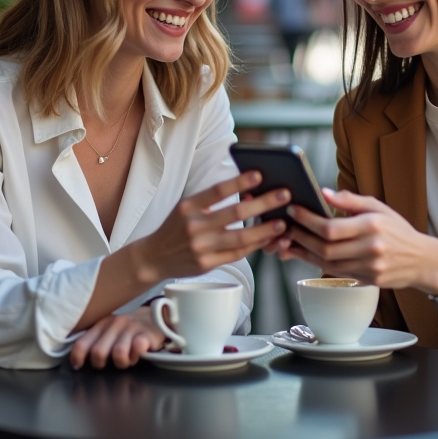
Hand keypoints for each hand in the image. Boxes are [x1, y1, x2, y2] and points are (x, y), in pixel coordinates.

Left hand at [69, 307, 165, 369]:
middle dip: (101, 364)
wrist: (154, 318)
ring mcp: (131, 328)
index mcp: (101, 324)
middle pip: (98, 352)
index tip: (78, 366)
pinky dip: (136, 356)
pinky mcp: (146, 334)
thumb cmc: (127, 330)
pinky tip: (137, 355)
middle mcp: (115, 324)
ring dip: (121, 363)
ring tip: (126, 360)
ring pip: (118, 354)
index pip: (82, 343)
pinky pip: (137, 349)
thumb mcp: (108, 331)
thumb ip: (93, 341)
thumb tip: (76, 361)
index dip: (77, 358)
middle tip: (109, 363)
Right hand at [136, 170, 289, 281]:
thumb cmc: (176, 228)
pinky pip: (236, 254)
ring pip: (241, 237)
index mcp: (188, 206)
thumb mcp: (186, 207)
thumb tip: (248, 194)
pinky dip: (254, 245)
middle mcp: (194, 226)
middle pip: (235, 213)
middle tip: (284, 195)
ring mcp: (201, 247)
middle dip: (264, 203)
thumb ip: (211, 201)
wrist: (154, 257)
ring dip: (265, 229)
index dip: (239, 182)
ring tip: (282, 222)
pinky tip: (267, 238)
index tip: (259, 174)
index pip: (217, 190)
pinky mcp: (207, 264)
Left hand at [281, 188, 437, 292]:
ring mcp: (369, 267)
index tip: (293, 210)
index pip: (331, 227)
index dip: (307, 220)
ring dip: (304, 253)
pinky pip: (336, 272)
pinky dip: (317, 263)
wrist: (422, 260)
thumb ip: (350, 200)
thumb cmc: (398, 230)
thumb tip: (323, 193)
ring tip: (289, 242)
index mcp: (372, 225)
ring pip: (327, 263)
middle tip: (286, 227)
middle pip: (325, 247)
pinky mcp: (367, 280)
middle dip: (301, 237)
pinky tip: (306, 254)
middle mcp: (371, 248)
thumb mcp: (378, 207)